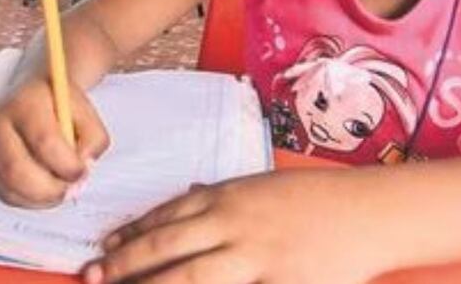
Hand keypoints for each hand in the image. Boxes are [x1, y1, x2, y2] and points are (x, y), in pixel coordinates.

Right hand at [0, 77, 109, 207]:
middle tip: (71, 191)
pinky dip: (30, 200)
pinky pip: (6, 193)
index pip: (44, 140)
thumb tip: (84, 167)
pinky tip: (46, 190)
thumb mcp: (87, 113)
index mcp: (26, 103)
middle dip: (49, 189)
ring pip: (10, 187)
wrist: (37, 98)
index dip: (66, 164)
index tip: (83, 172)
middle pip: (16, 169)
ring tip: (61, 189)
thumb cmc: (61, 107)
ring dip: (41, 198)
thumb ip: (94, 140)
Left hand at [86, 171, 389, 283]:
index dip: (131, 235)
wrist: (368, 212)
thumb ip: (222, 195)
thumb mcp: (260, 186)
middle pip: (168, 248)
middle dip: (125, 265)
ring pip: (190, 278)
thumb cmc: (313, 199)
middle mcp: (234, 225)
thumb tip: (188, 195)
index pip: (165, 216)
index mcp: (228, 198)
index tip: (105, 248)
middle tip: (92, 277)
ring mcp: (256, 259)